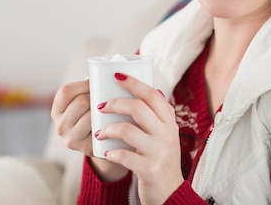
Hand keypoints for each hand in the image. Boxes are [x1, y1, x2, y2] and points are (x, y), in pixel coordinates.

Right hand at [50, 79, 126, 180]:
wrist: (107, 144)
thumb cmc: (99, 114)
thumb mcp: (89, 99)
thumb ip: (92, 86)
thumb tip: (102, 67)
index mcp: (58, 109)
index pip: (65, 91)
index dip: (83, 84)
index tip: (98, 83)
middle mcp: (59, 125)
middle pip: (80, 102)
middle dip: (97, 97)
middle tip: (109, 97)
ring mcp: (70, 139)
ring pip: (90, 116)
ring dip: (104, 110)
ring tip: (112, 108)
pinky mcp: (84, 149)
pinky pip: (99, 130)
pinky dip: (107, 123)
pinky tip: (113, 121)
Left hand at [95, 73, 183, 204]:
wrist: (170, 192)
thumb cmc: (162, 159)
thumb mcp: (167, 134)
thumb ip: (161, 115)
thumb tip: (154, 89)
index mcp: (169, 122)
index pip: (152, 95)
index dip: (134, 83)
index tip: (116, 76)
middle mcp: (166, 134)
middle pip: (138, 108)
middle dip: (115, 104)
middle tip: (101, 106)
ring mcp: (159, 152)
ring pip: (128, 130)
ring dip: (109, 129)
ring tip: (100, 133)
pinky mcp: (149, 169)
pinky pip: (124, 155)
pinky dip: (112, 152)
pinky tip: (107, 152)